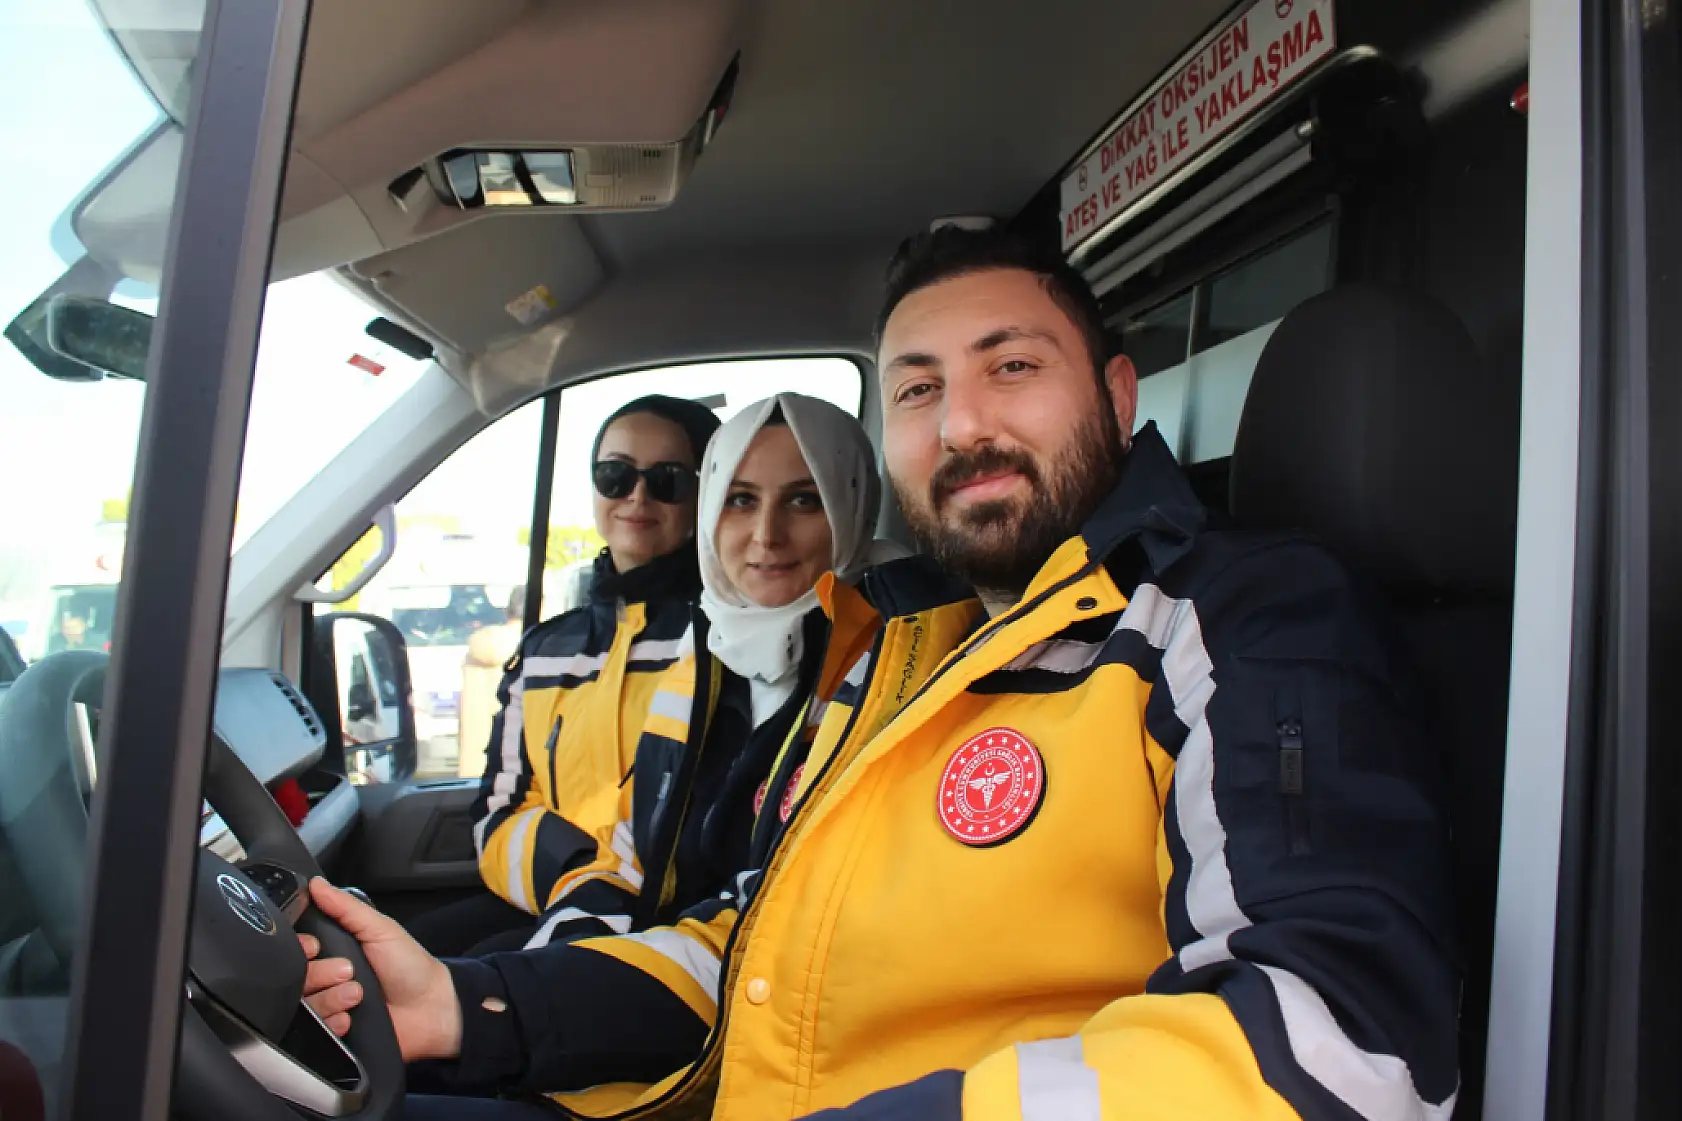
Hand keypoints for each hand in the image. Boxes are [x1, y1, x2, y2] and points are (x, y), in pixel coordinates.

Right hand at [297, 878, 461, 1061]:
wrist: (430, 1010)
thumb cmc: (409, 965)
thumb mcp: (380, 929)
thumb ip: (347, 908)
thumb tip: (316, 884)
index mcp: (333, 950)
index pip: (297, 947)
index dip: (300, 947)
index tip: (315, 946)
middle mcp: (325, 977)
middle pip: (296, 977)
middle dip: (321, 974)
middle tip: (349, 971)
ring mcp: (328, 1006)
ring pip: (303, 1005)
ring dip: (330, 998)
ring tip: (357, 995)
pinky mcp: (332, 1033)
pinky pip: (314, 1031)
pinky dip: (332, 1023)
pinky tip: (351, 1018)